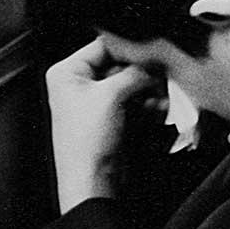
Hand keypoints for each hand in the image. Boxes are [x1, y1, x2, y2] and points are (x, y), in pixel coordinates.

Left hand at [46, 37, 154, 210]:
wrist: (93, 183)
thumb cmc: (86, 142)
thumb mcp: (111, 95)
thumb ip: (134, 72)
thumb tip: (152, 62)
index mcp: (67, 73)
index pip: (103, 46)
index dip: (129, 49)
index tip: (152, 51)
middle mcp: (80, 85)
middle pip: (119, 66)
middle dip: (142, 73)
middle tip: (161, 76)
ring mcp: (97, 103)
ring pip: (131, 85)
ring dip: (149, 90)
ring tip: (162, 97)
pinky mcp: (112, 120)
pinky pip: (134, 103)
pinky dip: (148, 105)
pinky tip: (159, 109)